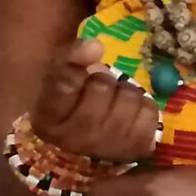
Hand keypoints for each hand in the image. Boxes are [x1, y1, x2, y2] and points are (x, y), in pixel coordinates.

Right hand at [32, 39, 160, 163]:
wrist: (91, 149)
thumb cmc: (73, 107)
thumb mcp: (61, 80)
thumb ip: (70, 57)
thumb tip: (95, 45)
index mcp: (47, 119)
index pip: (64, 84)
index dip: (75, 68)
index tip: (83, 65)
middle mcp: (74, 138)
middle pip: (101, 87)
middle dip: (104, 82)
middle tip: (99, 91)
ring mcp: (106, 147)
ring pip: (128, 97)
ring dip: (125, 93)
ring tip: (116, 103)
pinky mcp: (136, 149)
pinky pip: (149, 112)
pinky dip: (143, 106)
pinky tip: (132, 113)